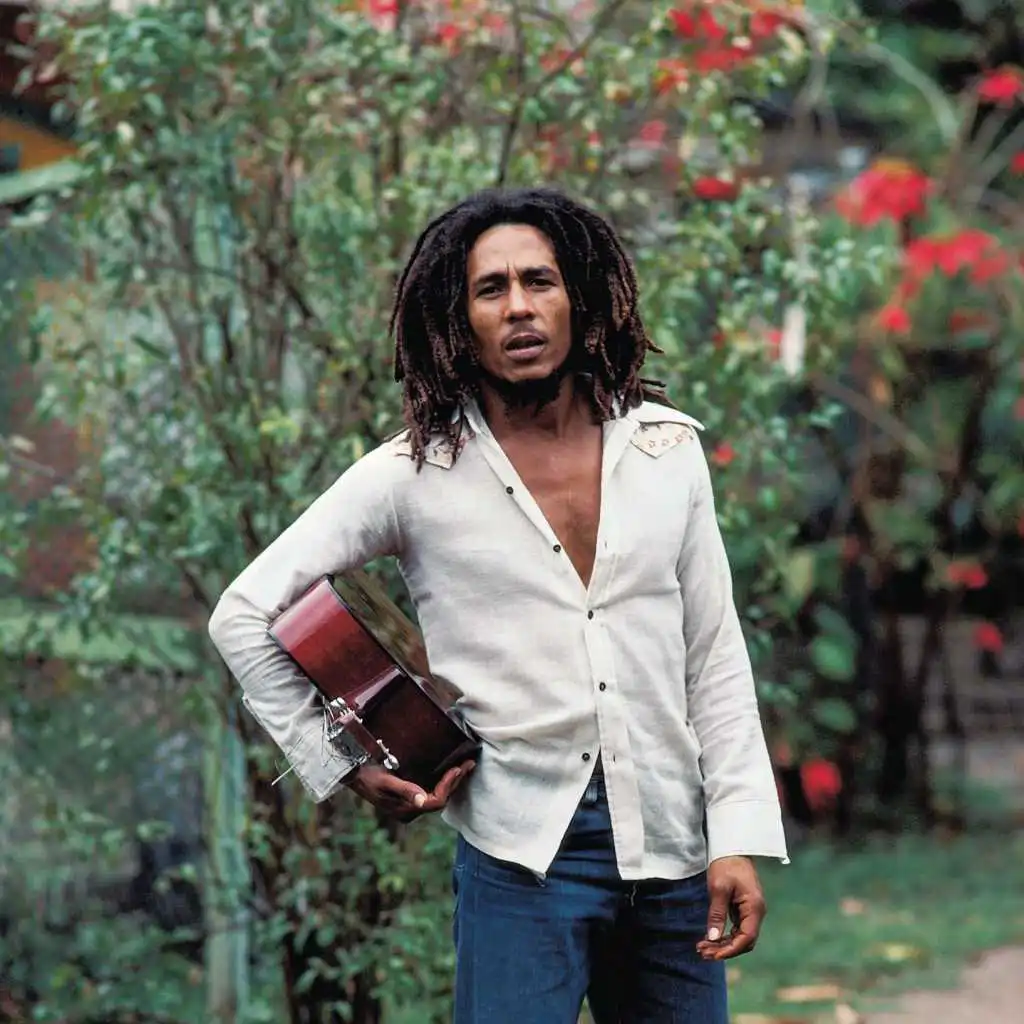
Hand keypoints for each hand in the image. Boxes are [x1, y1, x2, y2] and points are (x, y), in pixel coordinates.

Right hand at [348, 760, 474, 821]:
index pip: (435, 801)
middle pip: (440, 800)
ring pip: (437, 797)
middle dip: (455, 782)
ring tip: (465, 765)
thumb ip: (404, 790)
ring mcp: (409, 806)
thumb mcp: (384, 780)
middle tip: (469, 763)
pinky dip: (442, 781)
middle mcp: (409, 811)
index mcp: (404, 810)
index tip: (458, 767)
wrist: (351, 773)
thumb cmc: (366, 775)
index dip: (448, 785)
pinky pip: (431, 792)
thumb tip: (423, 801)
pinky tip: (449, 770)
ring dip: (452, 782)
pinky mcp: (408, 798)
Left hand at [696, 856, 766, 960]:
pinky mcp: (743, 909)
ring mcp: (750, 911)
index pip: (746, 938)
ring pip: (740, 937)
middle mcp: (756, 912)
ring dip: (723, 944)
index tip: (712, 955)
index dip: (730, 950)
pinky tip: (710, 938)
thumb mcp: (718, 888)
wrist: (732, 847)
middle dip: (724, 949)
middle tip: (702, 952)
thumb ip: (716, 913)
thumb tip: (712, 938)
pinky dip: (724, 935)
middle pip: (744, 941)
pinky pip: (736, 928)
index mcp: (754, 908)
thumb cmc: (726, 865)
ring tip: (702, 948)